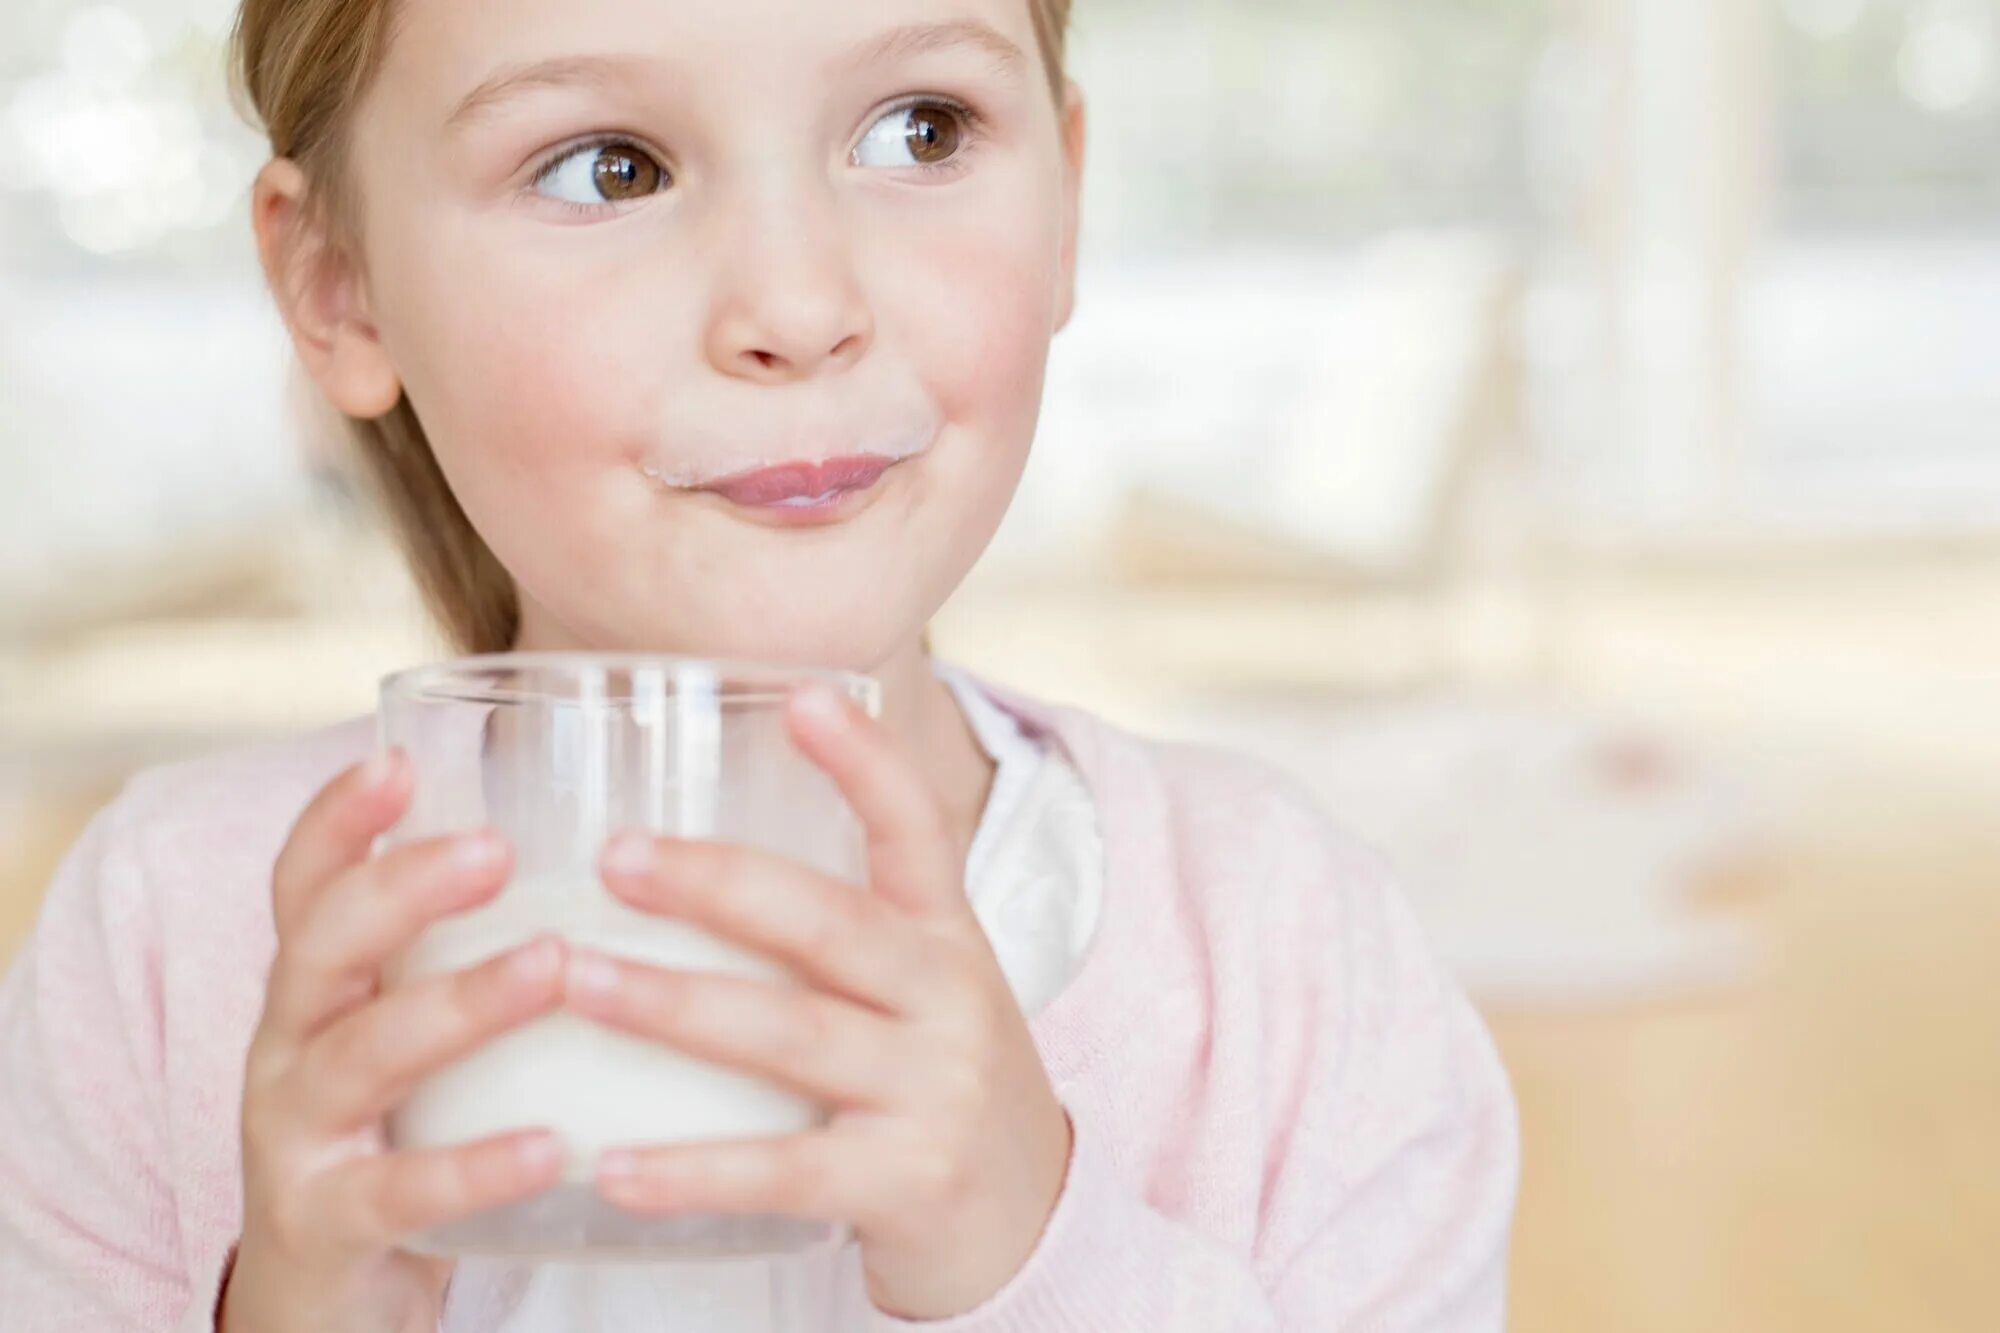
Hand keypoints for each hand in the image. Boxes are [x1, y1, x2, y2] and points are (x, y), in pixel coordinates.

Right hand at [222, 751, 568, 1332]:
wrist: (324, 1303)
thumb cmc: (400, 1134)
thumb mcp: (415, 1035)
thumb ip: (476, 951)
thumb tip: (624, 853)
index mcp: (319, 989)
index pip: (305, 884)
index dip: (337, 818)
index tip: (395, 756)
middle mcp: (291, 1048)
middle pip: (321, 946)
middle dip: (402, 888)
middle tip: (496, 848)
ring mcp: (300, 1139)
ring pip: (362, 1056)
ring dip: (458, 1004)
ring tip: (552, 965)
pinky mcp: (331, 1228)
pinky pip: (400, 1191)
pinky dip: (475, 1166)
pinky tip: (555, 1144)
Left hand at [564, 683, 1073, 1319]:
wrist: (1028, 1218)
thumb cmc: (934, 1083)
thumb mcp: (919, 990)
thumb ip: (833, 934)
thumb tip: (681, 864)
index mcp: (946, 936)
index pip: (916, 829)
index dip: (863, 761)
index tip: (801, 694)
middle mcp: (950, 999)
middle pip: (828, 923)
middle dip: (716, 883)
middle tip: (614, 856)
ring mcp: (934, 1091)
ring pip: (791, 1033)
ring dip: (674, 1004)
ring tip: (576, 980)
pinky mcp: (908, 1181)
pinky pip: (782, 1172)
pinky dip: (691, 1170)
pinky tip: (612, 1165)